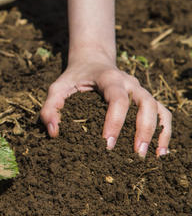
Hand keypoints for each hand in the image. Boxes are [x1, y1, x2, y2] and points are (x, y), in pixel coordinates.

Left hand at [40, 56, 171, 157]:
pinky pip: (163, 112)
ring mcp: (141, 90)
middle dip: (143, 129)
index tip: (107, 143)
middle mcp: (130, 82)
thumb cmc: (73, 77)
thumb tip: (54, 133)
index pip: (118, 99)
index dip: (115, 121)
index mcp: (109, 78)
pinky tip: (161, 151)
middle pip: (145, 104)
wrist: (92, 60)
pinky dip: (165, 130)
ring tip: (151, 155)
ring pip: (158, 108)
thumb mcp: (57, 88)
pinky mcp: (145, 98)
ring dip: (158, 132)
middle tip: (136, 153)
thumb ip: (51, 107)